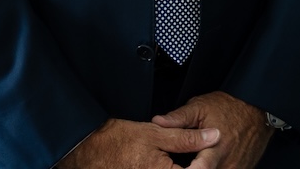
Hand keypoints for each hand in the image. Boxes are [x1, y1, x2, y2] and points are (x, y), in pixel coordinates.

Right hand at [59, 118, 219, 168]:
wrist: (86, 151)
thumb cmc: (116, 141)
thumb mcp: (155, 133)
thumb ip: (187, 137)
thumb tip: (214, 136)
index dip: (203, 162)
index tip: (207, 156)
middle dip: (189, 163)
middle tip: (183, 153)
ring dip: (177, 163)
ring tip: (166, 155)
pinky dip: (164, 166)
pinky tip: (159, 160)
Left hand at [154, 92, 273, 168]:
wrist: (257, 108)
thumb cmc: (229, 106)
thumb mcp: (200, 107)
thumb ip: (178, 118)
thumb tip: (157, 122)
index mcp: (215, 148)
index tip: (176, 167)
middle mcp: (227, 162)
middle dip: (193, 168)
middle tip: (187, 159)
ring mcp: (237, 168)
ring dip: (204, 168)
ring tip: (197, 159)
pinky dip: (216, 167)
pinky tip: (209, 159)